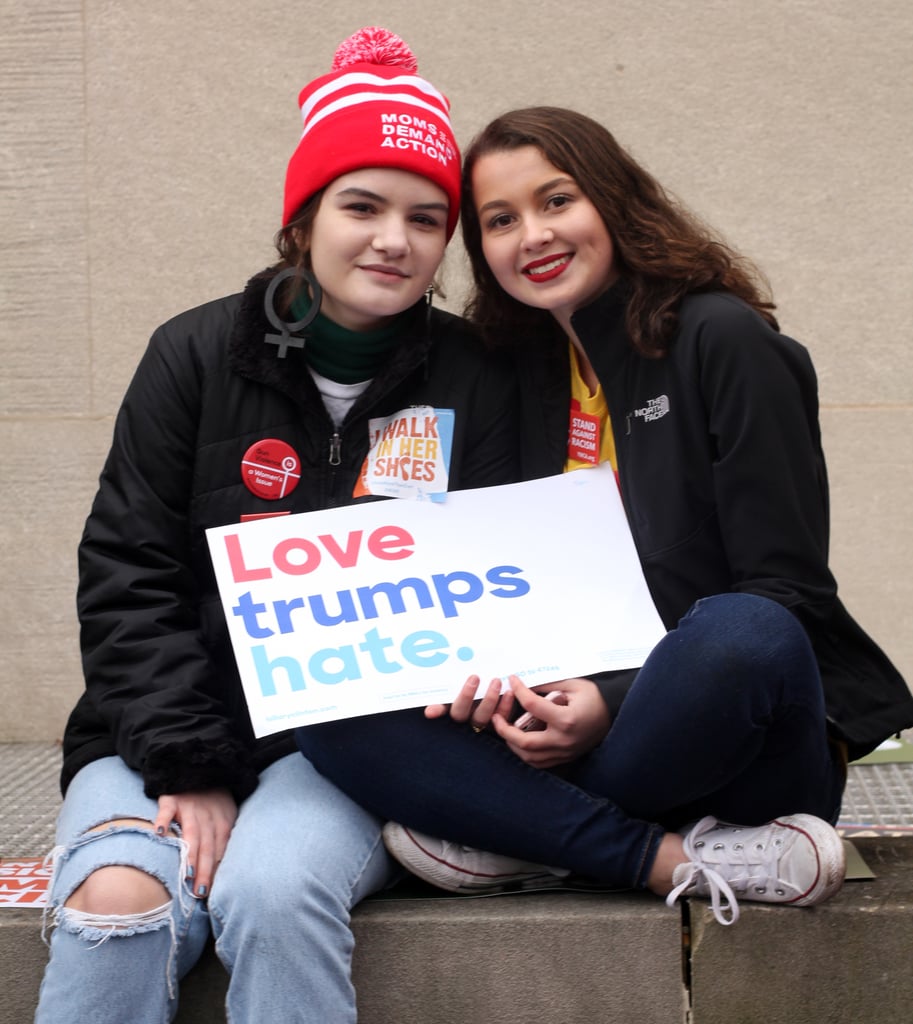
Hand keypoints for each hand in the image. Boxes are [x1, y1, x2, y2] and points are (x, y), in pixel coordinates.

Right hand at [154, 789, 237, 898]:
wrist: (197, 764)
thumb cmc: (211, 798)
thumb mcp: (222, 814)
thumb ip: (220, 838)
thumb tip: (220, 869)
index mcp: (222, 820)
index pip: (221, 848)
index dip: (218, 869)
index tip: (213, 892)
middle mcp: (208, 815)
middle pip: (208, 845)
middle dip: (205, 869)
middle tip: (200, 892)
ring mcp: (190, 806)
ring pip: (192, 832)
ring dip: (190, 853)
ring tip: (187, 874)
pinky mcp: (172, 798)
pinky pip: (167, 809)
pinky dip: (163, 820)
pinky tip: (159, 833)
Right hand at [425, 674, 514, 730]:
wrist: (502, 687)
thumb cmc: (477, 687)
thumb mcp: (461, 685)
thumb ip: (448, 692)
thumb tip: (429, 711)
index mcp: (454, 709)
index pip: (442, 709)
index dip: (437, 710)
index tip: (431, 711)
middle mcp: (466, 719)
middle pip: (461, 713)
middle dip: (467, 696)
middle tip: (474, 677)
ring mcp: (483, 723)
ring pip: (483, 717)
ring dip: (489, 699)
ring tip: (496, 681)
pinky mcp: (500, 724)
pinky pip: (502, 717)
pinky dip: (506, 705)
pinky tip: (509, 692)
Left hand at [491, 676, 610, 768]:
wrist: (614, 715)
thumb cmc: (594, 698)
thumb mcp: (573, 684)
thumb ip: (547, 684)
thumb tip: (524, 684)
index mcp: (566, 719)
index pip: (532, 706)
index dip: (518, 690)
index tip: (512, 680)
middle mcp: (563, 740)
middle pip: (525, 743)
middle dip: (505, 730)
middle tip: (495, 717)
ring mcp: (564, 752)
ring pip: (530, 758)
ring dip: (513, 744)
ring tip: (505, 729)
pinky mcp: (565, 758)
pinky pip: (540, 762)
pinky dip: (526, 753)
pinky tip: (519, 741)